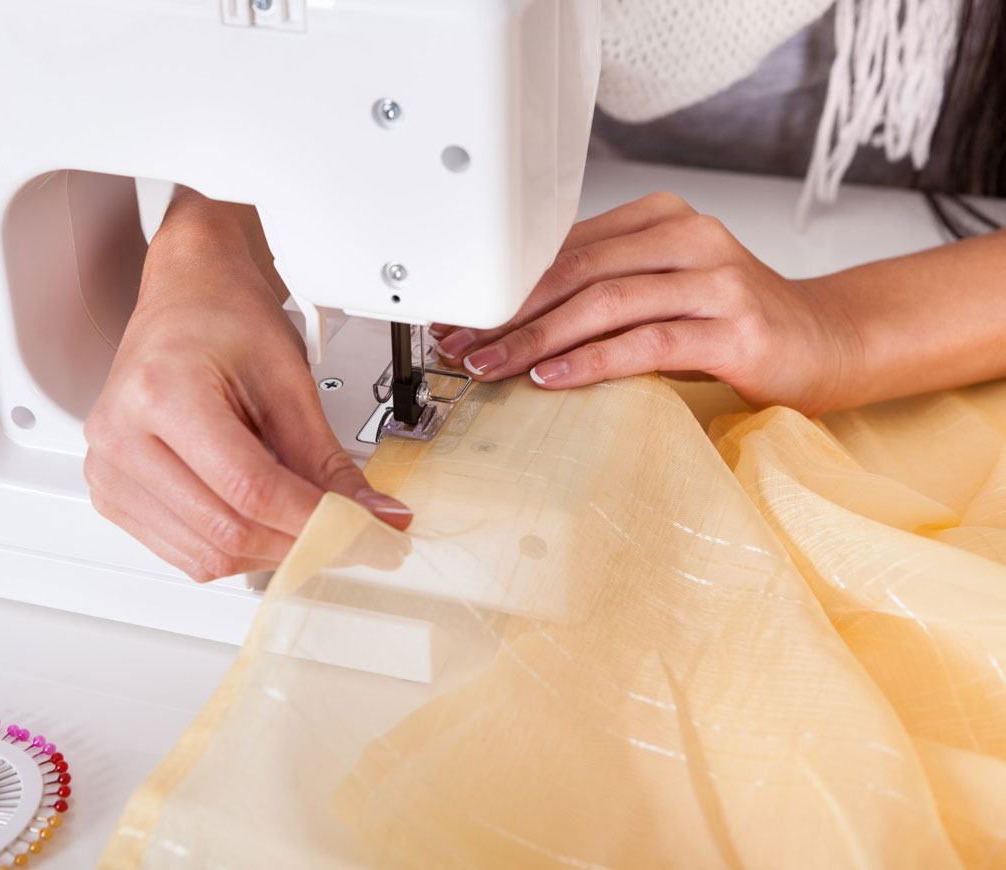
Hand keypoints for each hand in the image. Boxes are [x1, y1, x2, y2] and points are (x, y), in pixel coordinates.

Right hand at [84, 191, 410, 581]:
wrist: (186, 295)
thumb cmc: (224, 317)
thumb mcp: (288, 380)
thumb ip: (326, 459)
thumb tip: (369, 515)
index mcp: (161, 393)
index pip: (250, 489)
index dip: (315, 520)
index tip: (363, 530)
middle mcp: (120, 437)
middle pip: (226, 531)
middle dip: (298, 542)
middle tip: (347, 534)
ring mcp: (108, 471)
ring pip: (205, 556)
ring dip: (268, 553)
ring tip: (303, 522)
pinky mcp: (111, 495)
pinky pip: (184, 554)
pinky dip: (235, 550)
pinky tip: (261, 522)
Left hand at [432, 192, 861, 415]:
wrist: (828, 343)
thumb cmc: (731, 323)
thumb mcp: (661, 290)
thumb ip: (601, 289)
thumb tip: (507, 318)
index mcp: (661, 219)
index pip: (564, 247)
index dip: (505, 283)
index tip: (458, 316)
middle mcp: (689, 238)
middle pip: (576, 271)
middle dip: (508, 312)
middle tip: (460, 346)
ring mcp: (716, 281)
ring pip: (604, 302)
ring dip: (536, 338)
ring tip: (490, 366)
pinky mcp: (735, 330)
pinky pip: (645, 343)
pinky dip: (590, 360)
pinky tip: (550, 378)